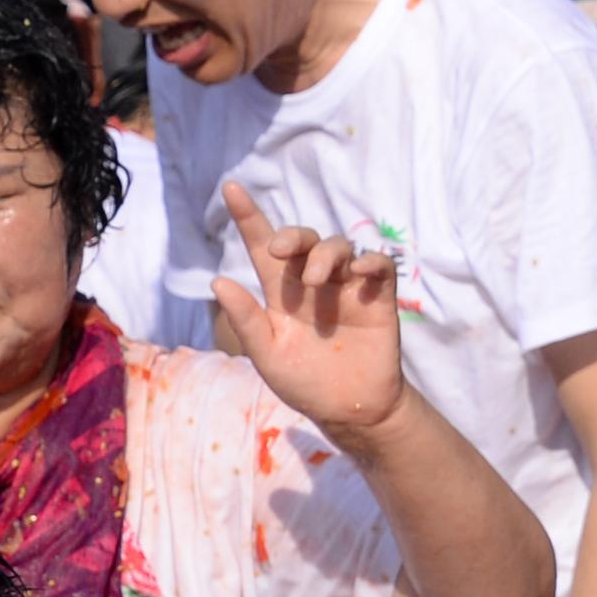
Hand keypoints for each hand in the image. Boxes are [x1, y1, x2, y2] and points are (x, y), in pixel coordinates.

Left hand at [206, 181, 406, 433]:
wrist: (350, 409)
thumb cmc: (304, 383)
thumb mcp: (267, 355)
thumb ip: (246, 320)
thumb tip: (218, 281)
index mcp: (282, 293)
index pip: (263, 248)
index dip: (248, 217)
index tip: (230, 187)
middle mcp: (314, 283)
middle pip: (304, 239)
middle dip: (293, 235)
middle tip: (281, 250)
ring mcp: (348, 288)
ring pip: (339, 246)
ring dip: (325, 254)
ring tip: (317, 280)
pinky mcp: (378, 297)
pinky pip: (378, 265)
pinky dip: (370, 260)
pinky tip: (359, 270)